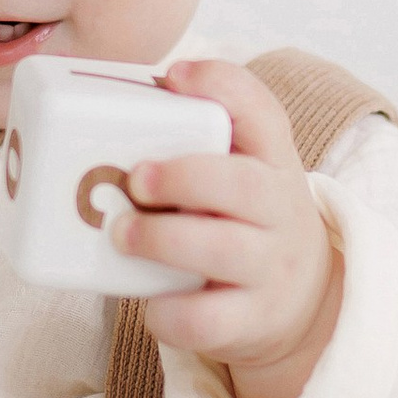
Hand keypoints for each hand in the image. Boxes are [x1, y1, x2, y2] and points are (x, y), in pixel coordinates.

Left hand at [118, 60, 341, 397]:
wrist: (302, 301)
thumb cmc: (243, 221)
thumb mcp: (241, 173)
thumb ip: (194, 145)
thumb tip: (95, 123)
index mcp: (273, 161)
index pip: (263, 112)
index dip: (221, 87)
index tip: (173, 77)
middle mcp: (280, 211)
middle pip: (243, 185)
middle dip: (183, 177)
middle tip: (134, 178)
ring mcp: (269, 269)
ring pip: (223, 250)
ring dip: (162, 239)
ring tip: (120, 234)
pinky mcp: (251, 320)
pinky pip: (208, 320)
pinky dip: (170, 312)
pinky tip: (150, 301)